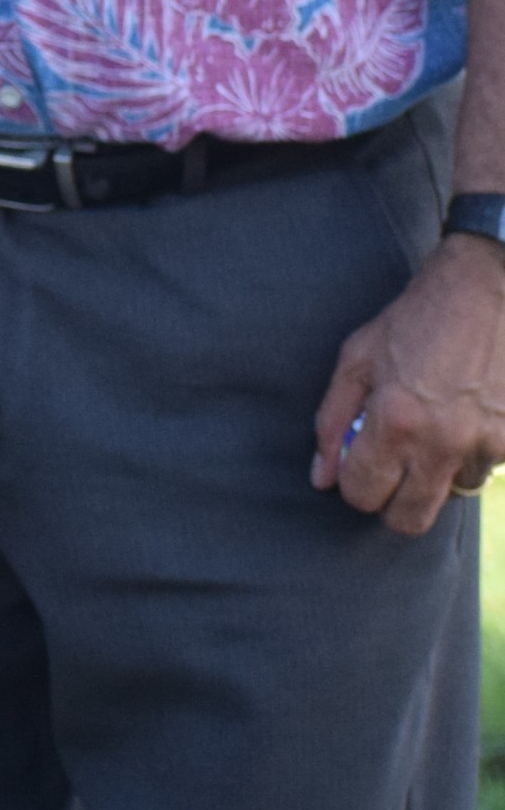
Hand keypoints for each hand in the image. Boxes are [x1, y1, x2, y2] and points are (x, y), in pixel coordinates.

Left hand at [312, 234, 504, 534]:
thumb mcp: (357, 360)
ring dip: (441, 472)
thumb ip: (332, 423)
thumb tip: (322, 479)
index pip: (364, 495)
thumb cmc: (416, 321)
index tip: (361, 472)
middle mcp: (444, 440)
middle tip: (394, 474)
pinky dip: (475, 454)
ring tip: (438, 426)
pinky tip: (468, 416)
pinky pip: (489, 468)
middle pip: (411, 519)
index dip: (356, 489)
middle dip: (395, 504)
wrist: (489, 290)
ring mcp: (488, 443)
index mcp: (395, 420)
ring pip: (454, 492)